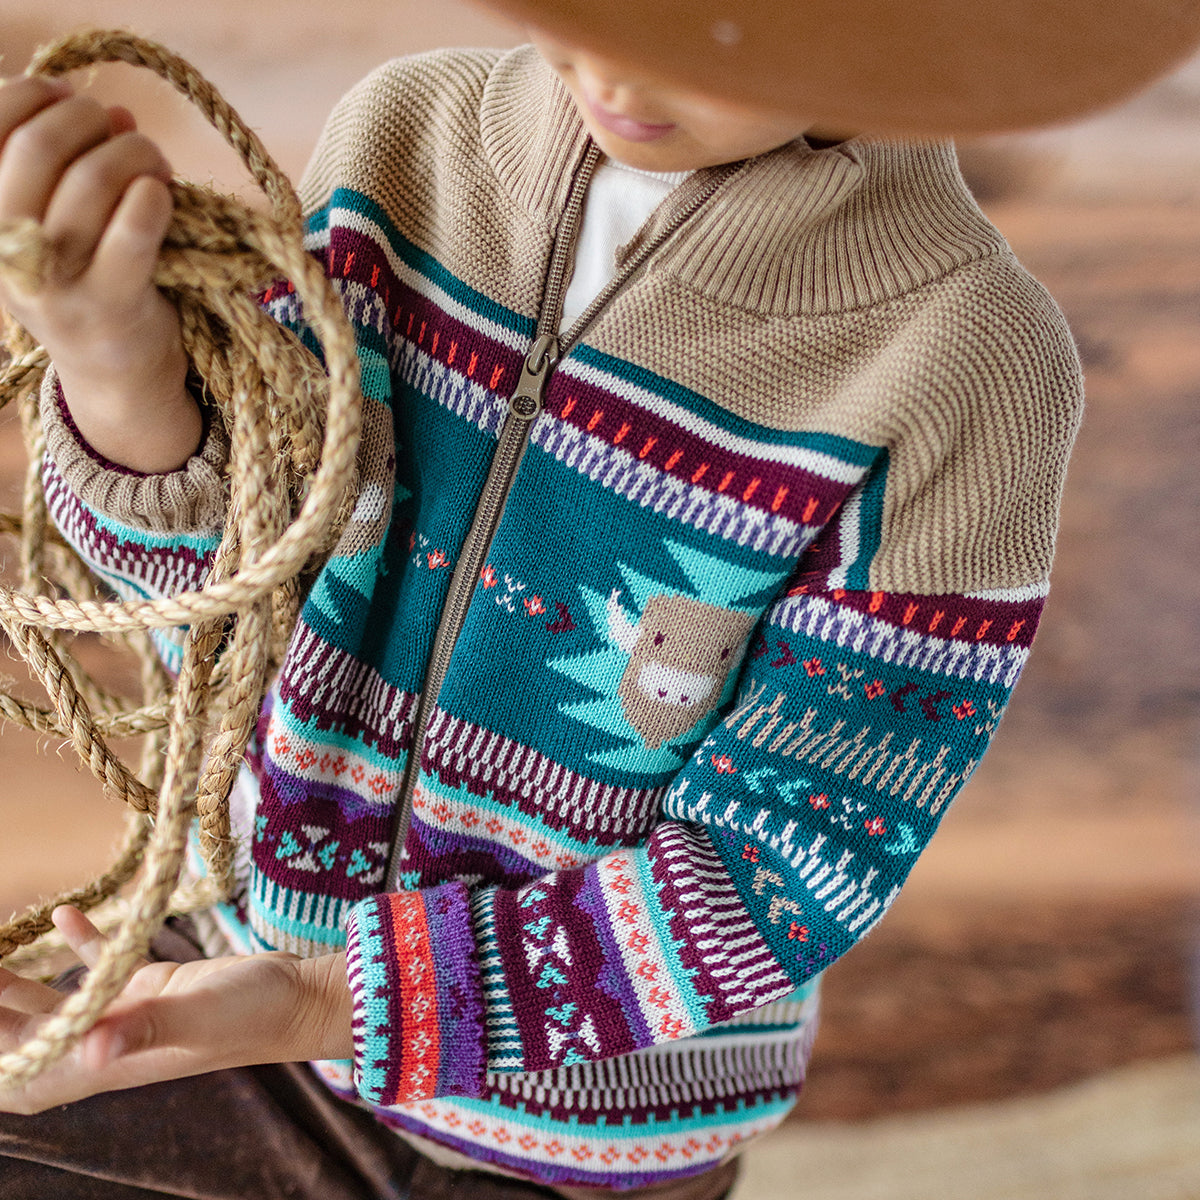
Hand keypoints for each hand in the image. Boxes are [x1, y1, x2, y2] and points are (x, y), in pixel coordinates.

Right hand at [0, 75, 200, 470]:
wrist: (113, 373)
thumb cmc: (83, 280)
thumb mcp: (47, 221)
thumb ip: (64, 163)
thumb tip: (112, 112)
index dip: (30, 94)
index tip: (69, 94)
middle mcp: (5, 249)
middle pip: (39, 147)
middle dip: (89, 120)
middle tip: (122, 131)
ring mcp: (57, 280)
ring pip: (91, 180)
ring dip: (134, 153)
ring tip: (154, 163)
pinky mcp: (110, 302)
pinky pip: (133, 231)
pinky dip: (153, 197)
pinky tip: (162, 194)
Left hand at [0, 906, 353, 1114]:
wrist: (302, 998)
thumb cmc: (254, 1014)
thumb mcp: (198, 1017)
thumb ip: (145, 1029)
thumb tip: (91, 1051)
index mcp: (109, 1061)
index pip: (25, 1072)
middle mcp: (110, 1042)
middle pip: (31, 1038)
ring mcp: (130, 1012)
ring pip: (58, 1005)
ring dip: (19, 987)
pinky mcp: (154, 984)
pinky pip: (104, 966)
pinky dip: (77, 945)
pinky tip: (63, 913)